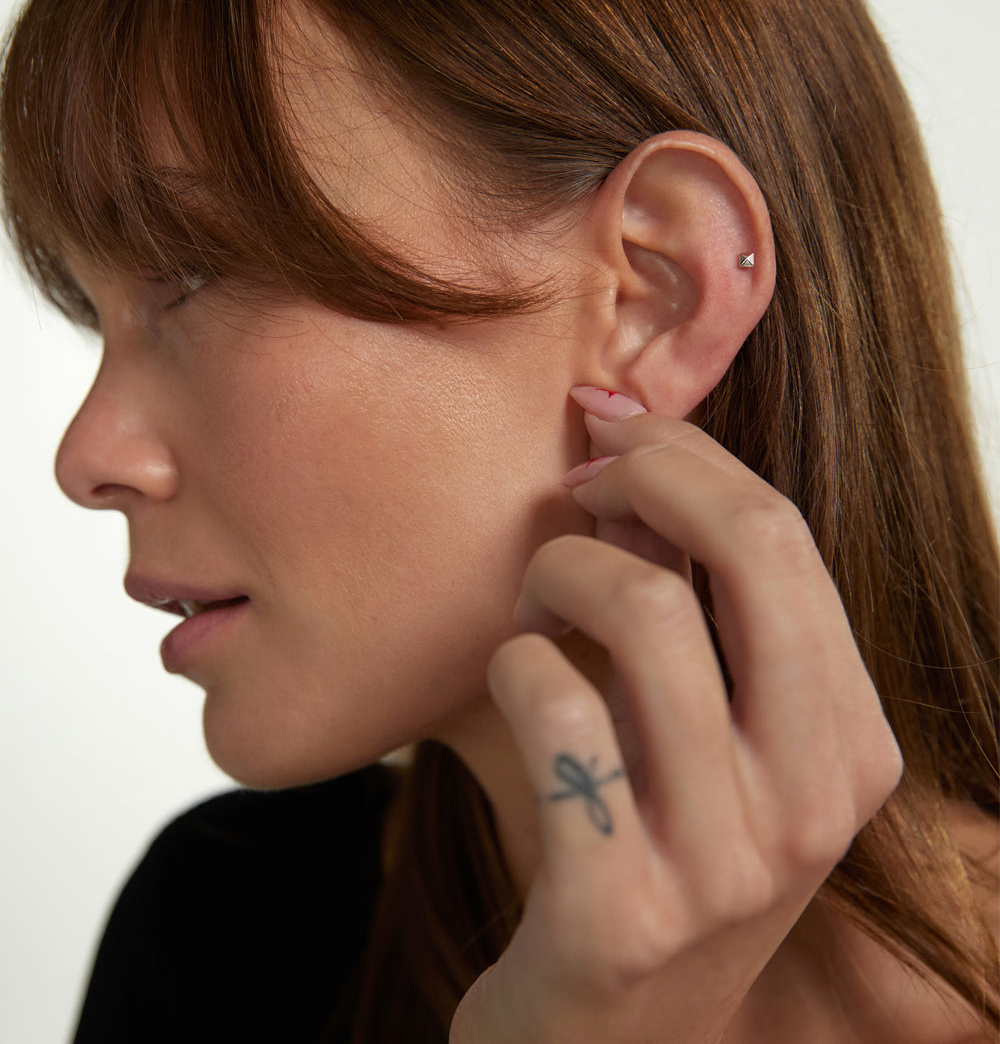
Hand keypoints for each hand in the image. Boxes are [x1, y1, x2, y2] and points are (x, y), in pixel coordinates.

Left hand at [450, 393, 902, 1043]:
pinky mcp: (619, 912)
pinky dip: (511, 663)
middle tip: (575, 487)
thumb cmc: (644, 851)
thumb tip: (628, 439)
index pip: (785, 537)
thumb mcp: (702, 733)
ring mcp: (726, 865)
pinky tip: (507, 686)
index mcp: (850, 744)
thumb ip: (690, 601)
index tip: (612, 426)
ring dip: (556, 574)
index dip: (687, 453)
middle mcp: (812, 803)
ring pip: (642, 610)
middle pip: (750, 547)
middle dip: (645, 474)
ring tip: (529, 609)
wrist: (601, 1043)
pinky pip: (553, 702)